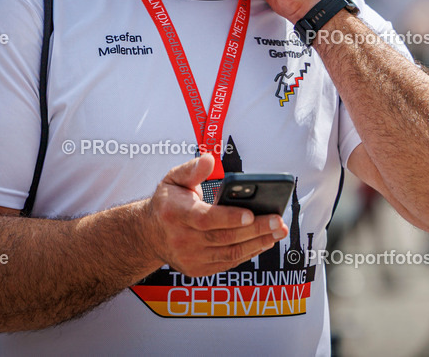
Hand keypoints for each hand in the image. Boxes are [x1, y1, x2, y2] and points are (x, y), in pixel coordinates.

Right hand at [141, 153, 287, 277]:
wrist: (149, 234)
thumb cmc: (168, 202)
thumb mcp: (173, 179)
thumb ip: (192, 169)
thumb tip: (209, 159)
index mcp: (175, 213)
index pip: (205, 219)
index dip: (229, 217)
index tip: (251, 213)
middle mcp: (181, 239)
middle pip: (223, 237)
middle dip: (255, 229)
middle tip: (278, 221)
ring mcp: (189, 258)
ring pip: (229, 253)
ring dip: (258, 243)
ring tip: (278, 231)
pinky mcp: (197, 269)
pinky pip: (228, 262)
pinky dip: (248, 253)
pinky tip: (264, 241)